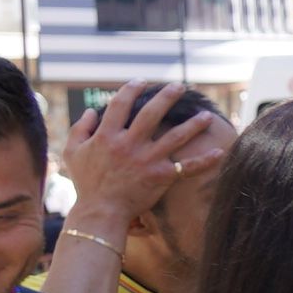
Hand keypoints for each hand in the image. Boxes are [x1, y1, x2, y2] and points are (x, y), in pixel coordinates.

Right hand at [61, 81, 223, 239]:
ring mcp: (147, 160)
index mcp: (106, 136)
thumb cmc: (86, 182)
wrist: (100, 211)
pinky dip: (204, 161)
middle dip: (166, 97)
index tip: (142, 81)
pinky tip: (219, 152)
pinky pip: (187, 168)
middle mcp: (128, 144)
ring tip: (206, 115)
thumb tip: (91, 111)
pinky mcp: (161, 176)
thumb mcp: (73, 152)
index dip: (131, 90)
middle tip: (179, 86)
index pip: (120, 105)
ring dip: (193, 125)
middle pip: (151, 114)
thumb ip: (80, 129)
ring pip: (175, 137)